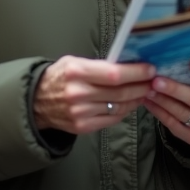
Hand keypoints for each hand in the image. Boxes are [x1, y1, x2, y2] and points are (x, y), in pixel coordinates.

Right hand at [32, 56, 154, 134]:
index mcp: (77, 72)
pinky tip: (130, 103)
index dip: (136, 73)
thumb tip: (128, 66)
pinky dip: (124, 111)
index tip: (150, 69)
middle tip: (154, 81)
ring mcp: (80, 113)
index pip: (115, 74)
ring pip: (119, 107)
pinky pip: (111, 119)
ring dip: (136, 100)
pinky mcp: (82, 127)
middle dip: (142, 86)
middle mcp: (79, 93)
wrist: (36, 102)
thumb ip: (99, 65)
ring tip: (145, 92)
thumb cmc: (59, 77)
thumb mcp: (74, 62)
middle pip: (120, 92)